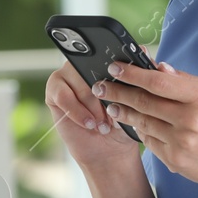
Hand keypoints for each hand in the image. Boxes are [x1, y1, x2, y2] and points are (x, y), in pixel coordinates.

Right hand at [44, 59, 143, 174]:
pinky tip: (89, 123)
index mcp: (109, 58)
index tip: (125, 87)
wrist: (110, 148)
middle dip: (106, 93)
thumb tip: (143, 52)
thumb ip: (141, 75)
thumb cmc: (126, 122)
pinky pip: (63, 95)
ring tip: (102, 123)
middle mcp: (87, 60)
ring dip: (93, 106)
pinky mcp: (54, 88)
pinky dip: (78, 112)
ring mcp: (69, 72)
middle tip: (114, 112)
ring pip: (80, 81)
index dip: (118, 69)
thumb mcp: (139, 100)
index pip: (112, 49)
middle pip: (94, 66)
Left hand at [94, 59, 197, 196]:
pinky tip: (131, 122)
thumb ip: (184, 80)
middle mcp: (191, 120)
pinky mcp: (174, 160)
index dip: (133, 73)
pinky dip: (138, 130)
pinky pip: (148, 140)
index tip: (115, 67)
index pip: (159, 81)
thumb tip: (156, 66)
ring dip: (122, 112)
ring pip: (142, 122)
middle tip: (101, 86)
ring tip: (111, 104)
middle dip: (118, 91)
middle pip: (144, 101)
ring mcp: (181, 142)